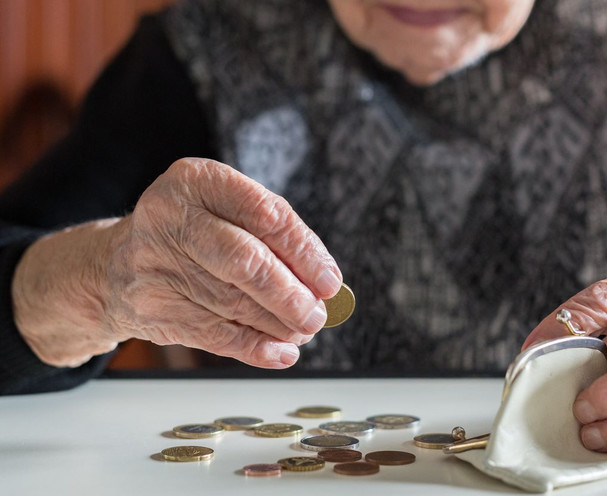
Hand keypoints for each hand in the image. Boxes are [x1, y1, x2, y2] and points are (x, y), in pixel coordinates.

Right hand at [13, 158, 341, 367]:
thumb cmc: (192, 234)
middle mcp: (169, 217)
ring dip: (278, 323)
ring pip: (232, 302)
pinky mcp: (150, 307)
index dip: (304, 251)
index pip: (264, 214)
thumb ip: (272, 238)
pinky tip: (281, 352)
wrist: (115, 265)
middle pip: (244, 260)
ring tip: (304, 331)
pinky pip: (213, 334)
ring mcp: (154, 263)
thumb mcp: (224, 212)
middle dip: (290, 294)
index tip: (330, 281)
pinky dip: (254, 347)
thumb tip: (323, 283)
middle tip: (318, 315)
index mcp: (196, 180)